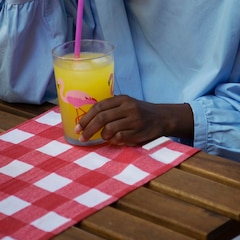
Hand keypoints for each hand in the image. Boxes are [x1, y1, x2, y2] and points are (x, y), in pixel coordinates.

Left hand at [75, 95, 193, 145]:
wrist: (162, 117)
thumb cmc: (139, 112)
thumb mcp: (126, 104)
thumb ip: (110, 108)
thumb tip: (86, 118)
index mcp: (122, 99)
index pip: (99, 107)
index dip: (86, 118)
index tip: (78, 127)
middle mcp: (128, 107)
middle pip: (102, 118)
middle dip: (88, 129)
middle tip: (82, 138)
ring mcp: (134, 120)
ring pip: (109, 129)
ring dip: (103, 136)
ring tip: (105, 137)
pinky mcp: (139, 132)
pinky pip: (119, 138)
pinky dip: (114, 141)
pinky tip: (116, 140)